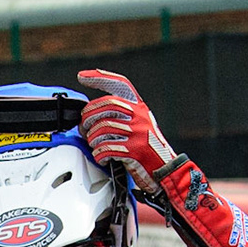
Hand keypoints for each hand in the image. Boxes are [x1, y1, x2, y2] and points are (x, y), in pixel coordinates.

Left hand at [77, 69, 182, 193]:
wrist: (165, 169)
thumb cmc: (148, 149)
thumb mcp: (139, 125)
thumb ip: (122, 116)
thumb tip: (91, 114)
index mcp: (140, 107)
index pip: (120, 84)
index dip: (100, 78)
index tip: (81, 76)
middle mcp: (140, 116)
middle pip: (105, 106)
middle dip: (88, 117)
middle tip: (84, 128)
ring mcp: (138, 133)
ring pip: (102, 129)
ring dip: (92, 139)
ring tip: (95, 145)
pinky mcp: (135, 150)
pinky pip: (107, 148)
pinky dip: (99, 154)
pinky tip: (102, 158)